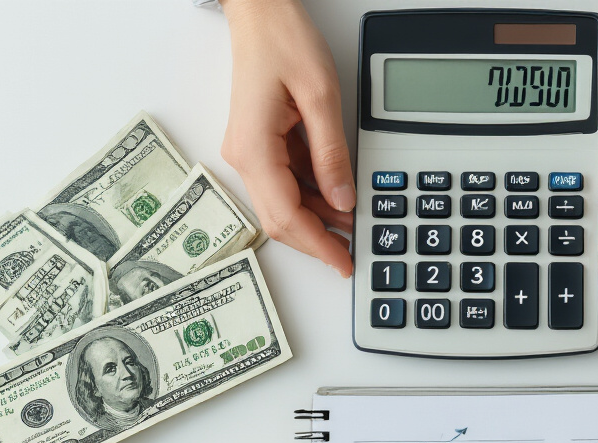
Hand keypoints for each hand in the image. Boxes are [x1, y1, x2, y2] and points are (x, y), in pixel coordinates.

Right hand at [220, 0, 354, 273]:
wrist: (260, 12)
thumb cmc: (282, 40)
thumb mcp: (320, 96)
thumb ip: (331, 153)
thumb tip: (342, 199)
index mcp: (254, 149)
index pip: (287, 216)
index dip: (318, 245)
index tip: (343, 262)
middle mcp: (245, 156)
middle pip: (280, 219)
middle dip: (317, 240)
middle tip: (351, 254)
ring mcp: (251, 151)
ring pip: (284, 203)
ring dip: (317, 219)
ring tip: (351, 227)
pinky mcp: (260, 144)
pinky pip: (286, 182)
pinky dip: (312, 196)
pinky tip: (336, 199)